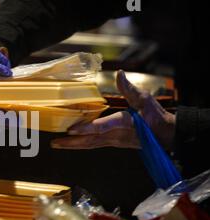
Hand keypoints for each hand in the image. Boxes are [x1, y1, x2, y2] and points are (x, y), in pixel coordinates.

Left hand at [51, 70, 175, 149]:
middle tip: (53, 143)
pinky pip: (94, 145)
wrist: (166, 136)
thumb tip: (119, 73)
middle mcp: (115, 135)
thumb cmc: (155, 117)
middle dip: (71, 143)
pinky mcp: (114, 143)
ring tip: (56, 145)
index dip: (86, 128)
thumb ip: (129, 89)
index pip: (102, 126)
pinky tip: (72, 144)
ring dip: (73, 146)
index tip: (71, 130)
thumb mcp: (144, 100)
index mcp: (123, 123)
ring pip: (90, 145)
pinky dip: (81, 145)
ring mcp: (114, 141)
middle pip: (89, 140)